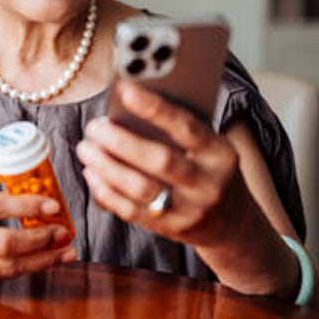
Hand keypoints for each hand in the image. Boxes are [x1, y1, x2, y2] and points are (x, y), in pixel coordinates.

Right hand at [0, 188, 77, 289]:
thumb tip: (28, 204)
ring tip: (65, 252)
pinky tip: (39, 263)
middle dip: (41, 240)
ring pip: (7, 267)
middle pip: (5, 244)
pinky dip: (21, 270)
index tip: (53, 204)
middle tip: (63, 233)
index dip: (27, 205)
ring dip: (41, 261)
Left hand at [76, 81, 251, 247]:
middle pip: (160, 160)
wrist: (233, 224)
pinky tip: (91, 173)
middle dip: (120, 141)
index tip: (124, 89)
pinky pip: (132, 211)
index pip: (186, 127)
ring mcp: (191, 210)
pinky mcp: (172, 230)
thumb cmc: (209, 170)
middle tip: (94, 126)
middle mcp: (208, 183)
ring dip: (107, 166)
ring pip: (141, 188)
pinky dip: (106, 191)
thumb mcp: (208, 147)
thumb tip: (127, 103)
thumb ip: (177, 129)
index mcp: (220, 153)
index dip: (155, 107)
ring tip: (86, 148)